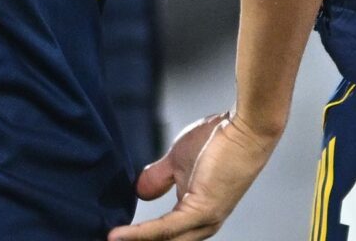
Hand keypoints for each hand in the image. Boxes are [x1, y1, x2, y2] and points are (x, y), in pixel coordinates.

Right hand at [108, 110, 281, 240]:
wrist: (245, 126)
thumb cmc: (217, 140)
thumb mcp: (177, 162)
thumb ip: (158, 178)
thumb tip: (138, 192)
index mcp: (196, 216)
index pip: (164, 237)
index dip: (137, 239)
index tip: (110, 238)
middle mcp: (202, 225)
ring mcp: (204, 220)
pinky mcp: (203, 210)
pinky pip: (166, 229)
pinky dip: (139, 234)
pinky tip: (117, 236)